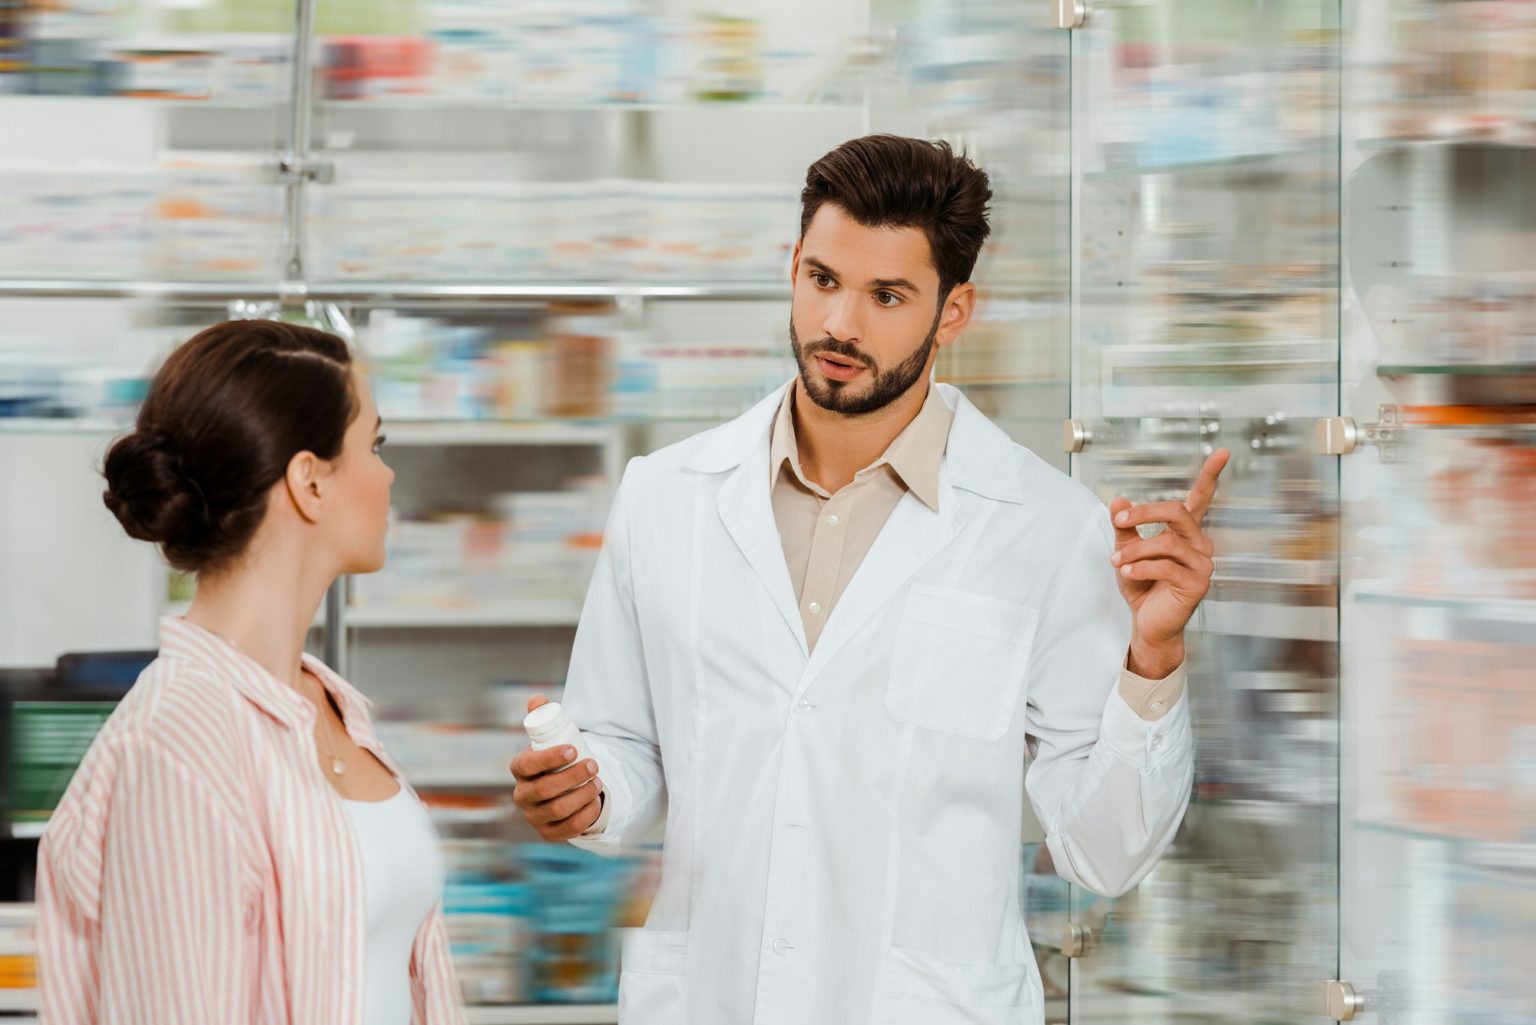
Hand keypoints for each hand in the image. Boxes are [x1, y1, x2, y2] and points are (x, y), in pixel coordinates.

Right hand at [510, 695, 603, 840]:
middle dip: (572, 777)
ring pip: (556, 810)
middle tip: (594, 765)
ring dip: (582, 795)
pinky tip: (596, 803)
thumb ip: (543, 715)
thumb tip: (537, 699)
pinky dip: (584, 816)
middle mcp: (522, 795)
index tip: (573, 750)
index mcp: (519, 768)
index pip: (527, 765)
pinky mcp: (548, 833)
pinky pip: (566, 829)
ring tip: (598, 783)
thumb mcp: (550, 737)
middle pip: (543, 790)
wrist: (565, 787)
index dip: (548, 758)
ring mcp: (534, 816)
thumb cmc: (557, 758)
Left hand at [1108, 448, 1229, 678]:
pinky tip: (1126, 571)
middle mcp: (1200, 545)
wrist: (1149, 624)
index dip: (1211, 475)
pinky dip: (1140, 567)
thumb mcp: (1127, 551)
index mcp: (1186, 533)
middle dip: (1144, 513)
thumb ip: (1125, 527)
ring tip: (1116, 560)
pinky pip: (1165, 566)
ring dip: (1135, 549)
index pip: (1201, 499)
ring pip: (1167, 542)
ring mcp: (1202, 565)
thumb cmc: (1142, 587)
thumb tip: (1119, 499)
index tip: (1223, 452)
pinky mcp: (1196, 584)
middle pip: (1177, 512)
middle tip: (1119, 520)